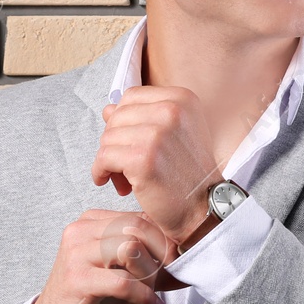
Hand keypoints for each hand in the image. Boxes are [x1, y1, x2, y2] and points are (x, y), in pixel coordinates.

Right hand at [27, 208, 179, 303]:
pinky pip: (123, 282)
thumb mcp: (117, 268)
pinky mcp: (78, 280)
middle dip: (159, 253)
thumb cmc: (88, 296)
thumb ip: (141, 254)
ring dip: (150, 273)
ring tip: (153, 290)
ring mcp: (76, 253)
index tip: (174, 259)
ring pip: (131, 249)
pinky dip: (144, 296)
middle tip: (167, 275)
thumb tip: (181, 248)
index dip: (162, 238)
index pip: (138, 217)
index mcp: (90, 221)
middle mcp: (80, 230)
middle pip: (136, 228)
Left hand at [91, 85, 220, 247]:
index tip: (128, 140)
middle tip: (125, 164)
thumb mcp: (174, 133)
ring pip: (108, 138)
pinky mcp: (142, 159)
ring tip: (123, 177)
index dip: (123, 119)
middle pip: (117, 116)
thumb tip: (107, 109)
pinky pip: (104, 158)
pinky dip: (100, 171)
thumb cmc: (188, 172)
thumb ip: (143, 116)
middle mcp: (172, 111)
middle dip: (115, 141)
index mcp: (182, 99)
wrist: (202, 207)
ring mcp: (157, 134)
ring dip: (108, 160)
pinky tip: (109, 181)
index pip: (132, 96)